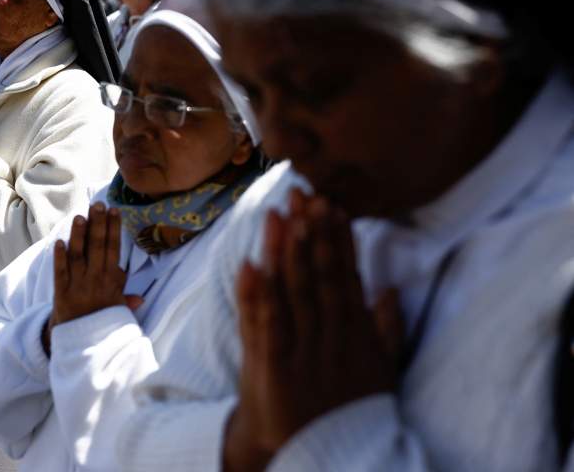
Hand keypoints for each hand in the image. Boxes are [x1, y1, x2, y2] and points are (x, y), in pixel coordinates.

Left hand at [43, 204, 138, 353]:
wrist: (78, 345)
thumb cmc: (99, 323)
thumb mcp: (117, 312)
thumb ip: (125, 299)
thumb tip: (140, 297)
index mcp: (111, 283)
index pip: (113, 250)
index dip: (113, 230)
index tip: (114, 212)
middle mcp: (95, 282)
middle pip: (97, 248)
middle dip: (97, 225)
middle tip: (98, 205)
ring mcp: (77, 286)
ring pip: (78, 256)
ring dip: (79, 236)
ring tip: (80, 216)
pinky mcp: (61, 293)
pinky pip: (60, 272)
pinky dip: (59, 257)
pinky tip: (59, 242)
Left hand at [223, 190, 394, 471]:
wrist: (320, 457)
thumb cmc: (346, 409)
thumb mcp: (379, 371)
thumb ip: (386, 330)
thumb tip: (389, 289)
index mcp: (355, 333)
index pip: (346, 276)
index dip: (338, 239)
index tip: (330, 204)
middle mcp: (331, 337)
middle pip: (319, 277)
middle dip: (311, 233)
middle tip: (303, 193)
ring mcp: (302, 352)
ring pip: (292, 293)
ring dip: (284, 252)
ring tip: (279, 215)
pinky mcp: (273, 369)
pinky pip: (264, 326)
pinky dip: (256, 295)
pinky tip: (249, 264)